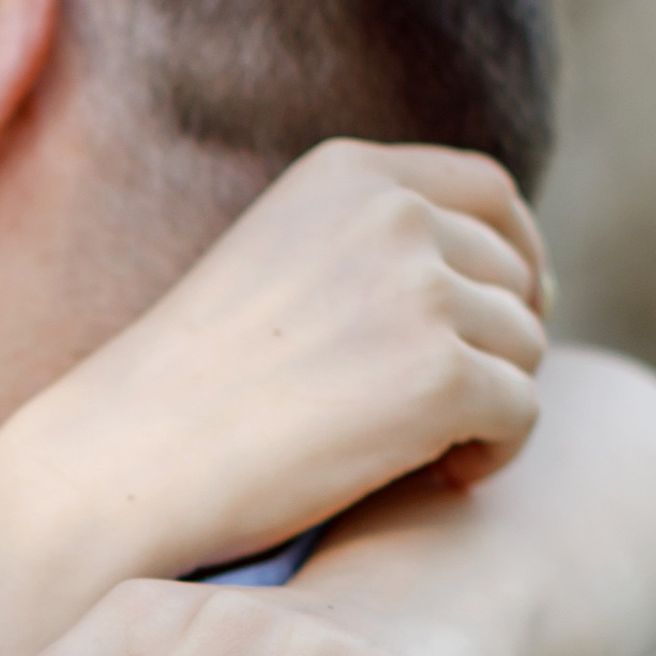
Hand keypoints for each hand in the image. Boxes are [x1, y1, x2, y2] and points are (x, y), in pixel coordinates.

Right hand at [0, 138, 547, 584]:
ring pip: (525, 346)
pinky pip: (523, 412)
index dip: (519, 255)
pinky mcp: (440, 376)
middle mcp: (391, 214)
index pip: (490, 193)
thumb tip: (521, 278)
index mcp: (348, 175)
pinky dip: (497, 454)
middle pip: (514, 276)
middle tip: (451, 417)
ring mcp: (419, 291)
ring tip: (434, 453)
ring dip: (495, 405)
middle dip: (498, 347)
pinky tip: (442, 479)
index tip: (514, 313)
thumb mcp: (283, 267)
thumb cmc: (196, 389)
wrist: (129, 460)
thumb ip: (374, 248)